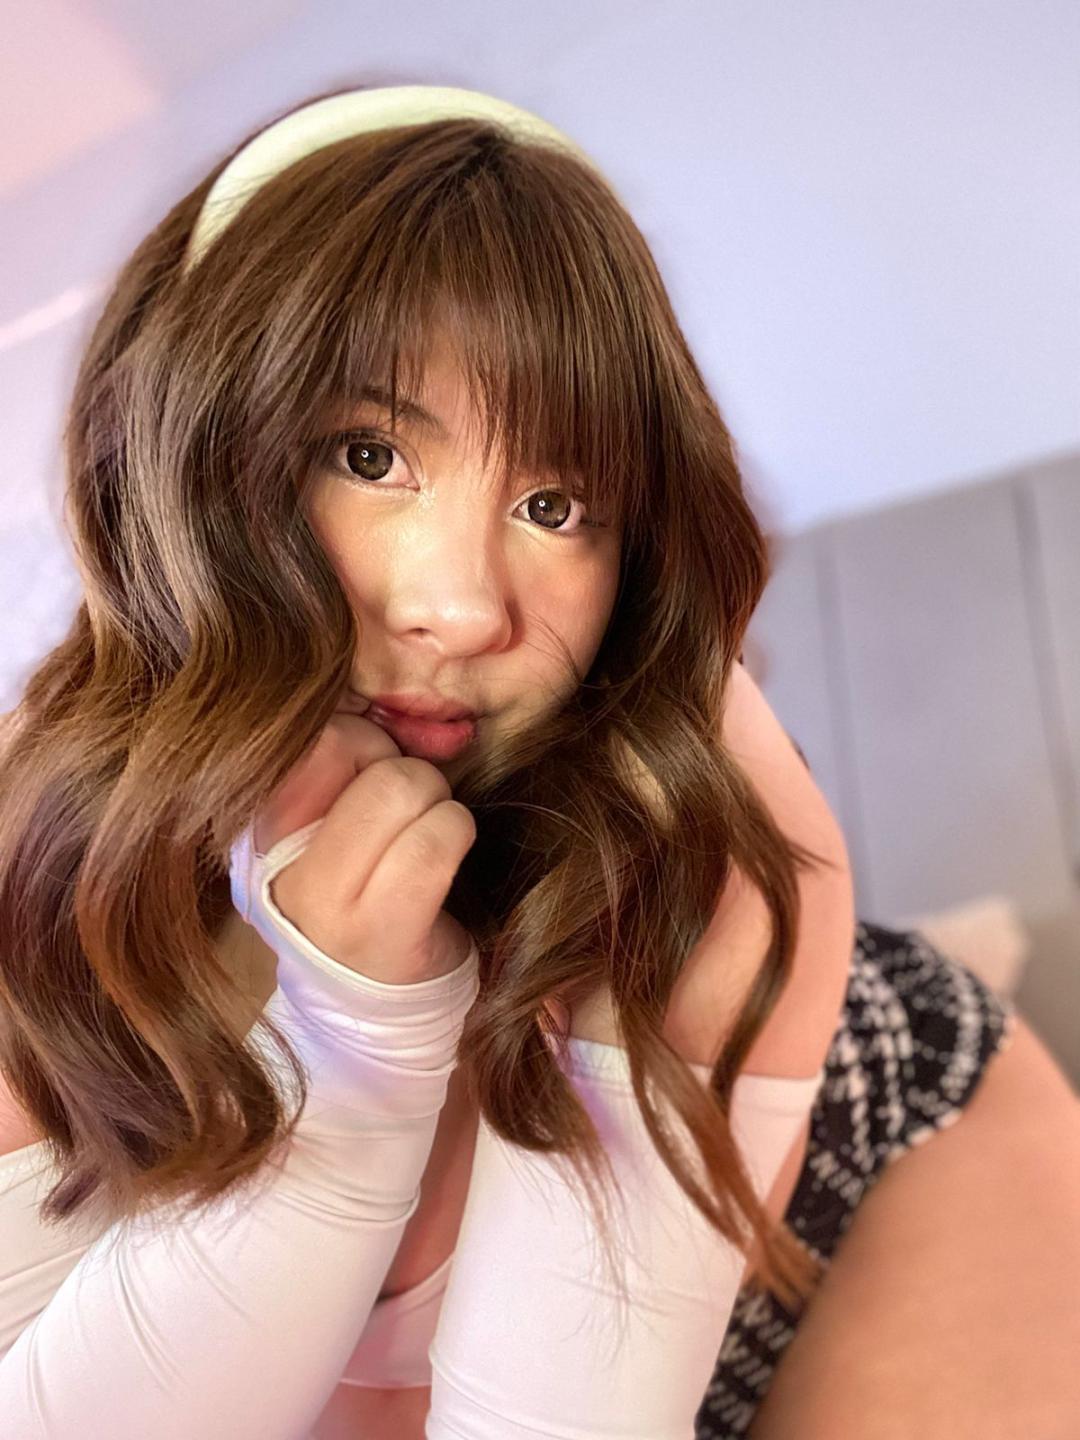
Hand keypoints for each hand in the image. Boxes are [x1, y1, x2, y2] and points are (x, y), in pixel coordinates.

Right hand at [252, 701, 477, 984]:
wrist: (378, 1007)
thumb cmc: (365, 891)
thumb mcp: (327, 823)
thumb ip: (343, 763)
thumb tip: (392, 713)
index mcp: (253, 827)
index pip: (311, 735)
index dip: (360, 745)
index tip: (369, 783)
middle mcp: (271, 864)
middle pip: (356, 746)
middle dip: (402, 769)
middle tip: (407, 815)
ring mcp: (322, 905)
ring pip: (402, 785)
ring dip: (437, 803)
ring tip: (425, 839)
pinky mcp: (379, 933)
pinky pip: (434, 843)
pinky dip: (455, 835)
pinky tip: (445, 861)